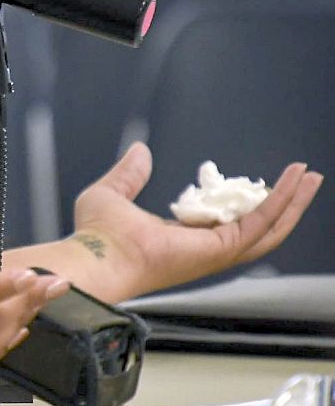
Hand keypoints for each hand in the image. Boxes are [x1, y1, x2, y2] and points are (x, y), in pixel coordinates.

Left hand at [69, 143, 323, 299]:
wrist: (96, 254)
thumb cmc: (96, 235)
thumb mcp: (111, 193)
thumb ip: (128, 174)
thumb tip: (140, 151)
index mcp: (181, 239)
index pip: (222, 222)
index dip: (242, 202)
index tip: (252, 182)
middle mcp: (203, 249)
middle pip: (256, 228)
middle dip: (282, 203)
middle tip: (302, 180)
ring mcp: (215, 252)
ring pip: (268, 228)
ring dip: (291, 202)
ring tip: (309, 178)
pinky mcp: (222, 248)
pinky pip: (261, 222)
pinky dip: (281, 200)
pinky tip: (294, 180)